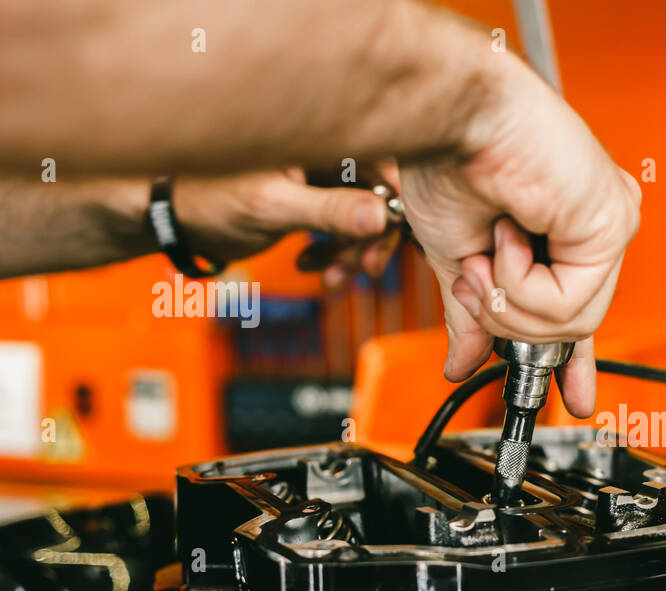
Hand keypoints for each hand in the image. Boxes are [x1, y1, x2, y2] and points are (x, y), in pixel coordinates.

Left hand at [170, 167, 399, 287]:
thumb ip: (329, 210)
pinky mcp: (312, 201)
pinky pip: (342, 229)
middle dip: (371, 238)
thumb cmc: (209, 202)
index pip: (380, 161)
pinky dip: (333, 254)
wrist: (174, 220)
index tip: (383, 242)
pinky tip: (307, 266)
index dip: (393, 203)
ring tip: (329, 279)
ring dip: (352, 253)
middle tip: (361, 271)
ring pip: (362, 217)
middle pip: (377, 194)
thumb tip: (382, 215)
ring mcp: (318, 177)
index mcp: (314, 136)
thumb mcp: (273, 208)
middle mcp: (322, 151)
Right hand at [398, 56, 640, 417]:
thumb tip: (461, 360)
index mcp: (563, 230)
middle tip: (474, 279)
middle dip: (508, 319)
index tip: (579, 401)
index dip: (573, 360)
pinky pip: (570, 305)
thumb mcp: (456, 257)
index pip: (578, 308)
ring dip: (509, 300)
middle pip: (571, 326)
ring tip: (488, 250)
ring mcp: (608, 225)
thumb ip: (474, 312)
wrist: (447, 117)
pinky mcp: (613, 224)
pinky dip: (522, 283)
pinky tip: (509, 235)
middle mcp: (594, 227)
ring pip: (570, 324)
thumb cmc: (446, 160)